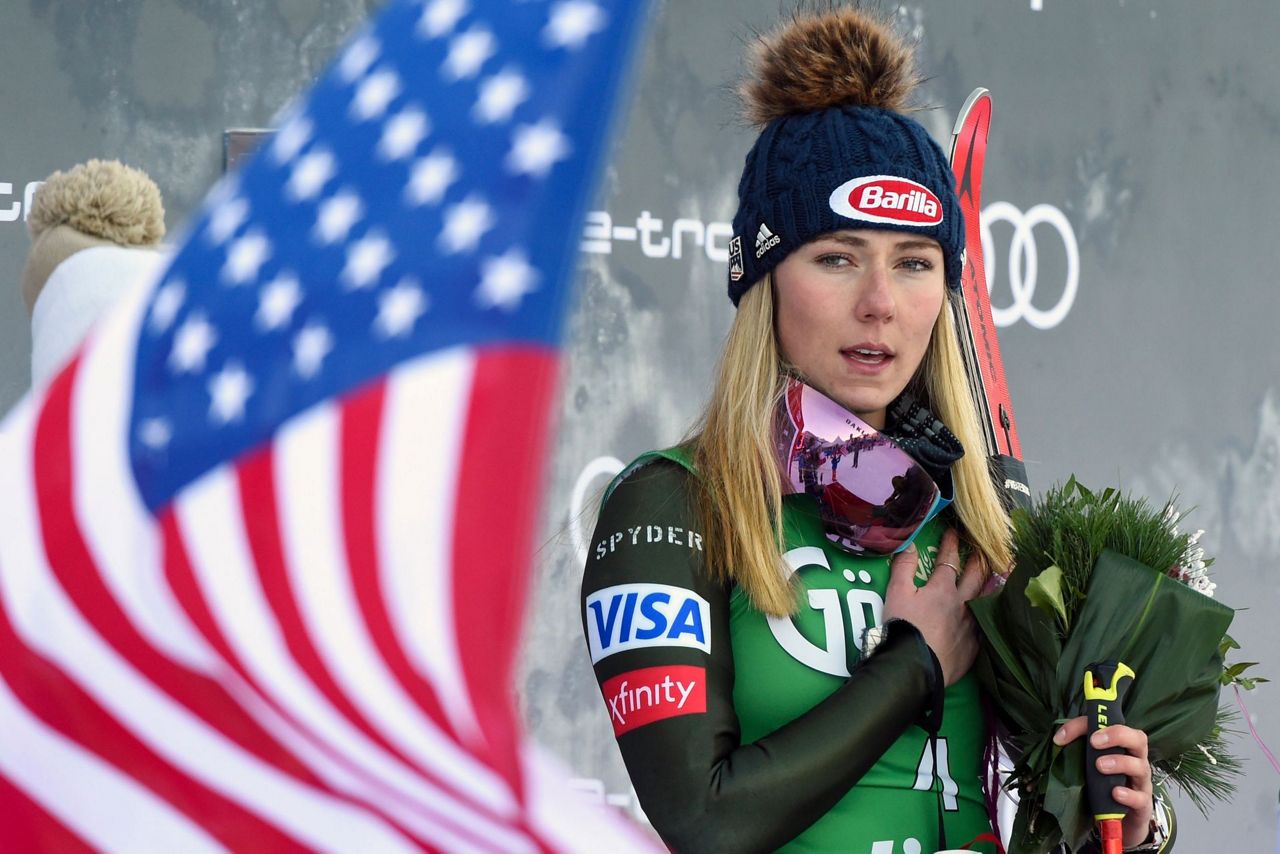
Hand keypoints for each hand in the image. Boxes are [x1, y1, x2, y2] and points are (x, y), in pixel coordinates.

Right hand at [883, 529, 984, 685]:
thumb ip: (903, 567)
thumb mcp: (896, 593)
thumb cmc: (904, 628)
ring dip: (988, 586)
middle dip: (977, 560)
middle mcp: (962, 604)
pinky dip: (988, 617)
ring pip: (984, 601)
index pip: (948, 561)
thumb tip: (909, 544)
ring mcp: (970, 627)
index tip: (953, 531)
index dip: (950, 544)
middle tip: (981, 549)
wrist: (916, 666)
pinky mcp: (973, 647)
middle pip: (974, 577)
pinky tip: (990, 617)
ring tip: (994, 577)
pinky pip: (984, 627)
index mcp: (942, 589)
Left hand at [1054, 718, 1153, 847]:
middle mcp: (1136, 759)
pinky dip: (1128, 794)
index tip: (1081, 735)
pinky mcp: (1142, 803)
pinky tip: (1115, 793)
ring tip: (1100, 766)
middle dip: (1117, 735)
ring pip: (1140, 766)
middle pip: (1139, 739)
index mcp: (1125, 745)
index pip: (1117, 725)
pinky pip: (1140, 798)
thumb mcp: (1092, 761)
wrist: (1121, 815)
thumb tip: (1058, 739)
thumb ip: (1079, 746)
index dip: (1097, 725)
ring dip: (1119, 763)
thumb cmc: (1106, 781)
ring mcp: (1141, 781)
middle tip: (1095, 742)